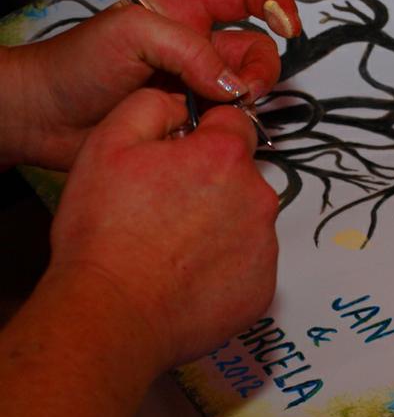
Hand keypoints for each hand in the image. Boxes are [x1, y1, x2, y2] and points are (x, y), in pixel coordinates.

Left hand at [0, 0, 300, 169]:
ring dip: (243, 104)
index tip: (288, 25)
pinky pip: (225, 126)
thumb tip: (232, 82)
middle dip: (260, 70)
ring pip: (244, 92)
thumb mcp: (132, 32)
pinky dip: (225, 131)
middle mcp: (197, 51)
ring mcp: (195, 89)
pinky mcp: (191, 123)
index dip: (273, 2)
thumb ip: (189, 49)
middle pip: (255, 51)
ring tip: (215, 113)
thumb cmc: (76, 64)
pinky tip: (205, 132)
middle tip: (239, 92)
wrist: (48, 118)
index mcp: (185, 15)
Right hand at [47, 88, 278, 366]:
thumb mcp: (110, 143)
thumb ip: (154, 105)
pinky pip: (250, 261)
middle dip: (212, 181)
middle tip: (168, 207)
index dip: (205, 134)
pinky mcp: (263, 287)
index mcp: (225, 157)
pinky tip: (190, 273)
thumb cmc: (106, 235)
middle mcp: (257, 197)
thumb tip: (183, 103)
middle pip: (242, 173)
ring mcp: (265, 246)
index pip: (235, 123)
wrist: (112, 313)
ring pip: (247, 217)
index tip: (185, 153)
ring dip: (222, 222)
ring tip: (175, 245)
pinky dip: (227, 263)